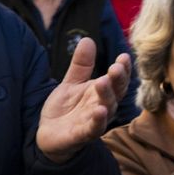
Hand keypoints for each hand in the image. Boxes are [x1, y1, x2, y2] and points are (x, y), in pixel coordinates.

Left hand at [36, 39, 131, 161]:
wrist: (49, 135)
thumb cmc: (66, 109)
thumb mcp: (71, 83)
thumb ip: (80, 65)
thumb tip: (87, 39)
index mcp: (102, 93)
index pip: (117, 80)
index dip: (122, 69)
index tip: (124, 56)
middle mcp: (103, 107)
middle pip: (115, 93)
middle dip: (117, 80)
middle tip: (115, 67)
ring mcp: (93, 122)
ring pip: (106, 110)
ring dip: (106, 97)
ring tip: (103, 82)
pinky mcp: (82, 135)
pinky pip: (92, 129)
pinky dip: (97, 121)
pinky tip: (99, 111)